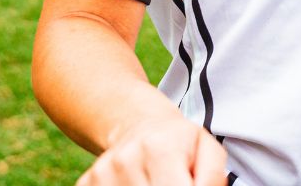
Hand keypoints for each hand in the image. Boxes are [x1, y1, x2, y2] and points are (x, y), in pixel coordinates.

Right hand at [78, 114, 226, 185]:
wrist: (136, 122)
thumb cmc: (178, 141)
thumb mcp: (206, 149)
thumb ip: (213, 177)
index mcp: (161, 150)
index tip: (185, 184)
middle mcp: (127, 160)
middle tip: (171, 179)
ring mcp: (103, 173)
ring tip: (155, 180)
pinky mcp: (87, 182)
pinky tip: (135, 182)